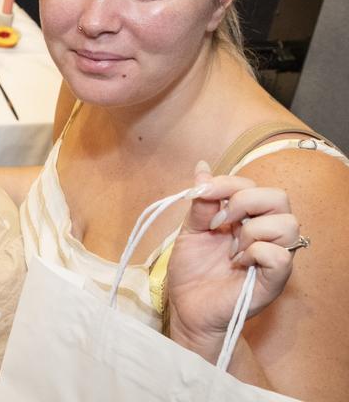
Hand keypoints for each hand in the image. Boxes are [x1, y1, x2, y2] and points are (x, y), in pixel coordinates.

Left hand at [166, 161, 300, 360]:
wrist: (188, 309)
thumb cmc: (193, 271)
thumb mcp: (190, 230)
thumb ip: (201, 202)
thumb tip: (202, 167)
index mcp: (246, 218)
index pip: (253, 185)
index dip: (227, 183)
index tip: (201, 195)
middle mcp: (265, 233)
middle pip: (278, 197)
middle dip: (243, 202)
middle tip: (218, 223)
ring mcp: (273, 256)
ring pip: (287, 224)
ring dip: (250, 231)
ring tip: (230, 249)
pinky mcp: (274, 280)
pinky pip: (281, 255)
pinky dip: (256, 253)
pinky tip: (238, 263)